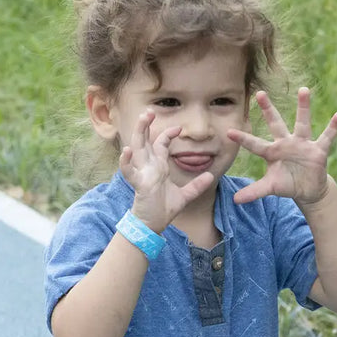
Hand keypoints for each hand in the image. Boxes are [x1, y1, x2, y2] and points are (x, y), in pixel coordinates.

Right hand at [119, 109, 215, 232]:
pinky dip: (125, 162)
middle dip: (146, 125)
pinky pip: (129, 172)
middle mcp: (149, 167)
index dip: (167, 134)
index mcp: (158, 167)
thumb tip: (210, 176)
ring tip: (142, 119)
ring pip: (136, 149)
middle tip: (150, 111)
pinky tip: (126, 151)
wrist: (153, 225)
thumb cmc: (164, 209)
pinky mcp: (139, 184)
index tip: (178, 128)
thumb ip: (197, 186)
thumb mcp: (185, 196)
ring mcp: (143, 174)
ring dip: (138, 133)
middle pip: (145, 140)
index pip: (160, 144)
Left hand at [227, 88, 336, 206]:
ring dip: (303, 107)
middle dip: (268, 109)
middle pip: (276, 124)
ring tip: (303, 90)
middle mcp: (286, 143)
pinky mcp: (318, 150)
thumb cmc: (286, 184)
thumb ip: (254, 191)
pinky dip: (333, 127)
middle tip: (259, 92)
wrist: (307, 189)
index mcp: (272, 152)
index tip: (229, 132)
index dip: (243, 139)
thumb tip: (235, 200)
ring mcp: (302, 144)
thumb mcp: (270, 188)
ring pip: (302, 123)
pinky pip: (327, 136)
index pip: (255, 145)